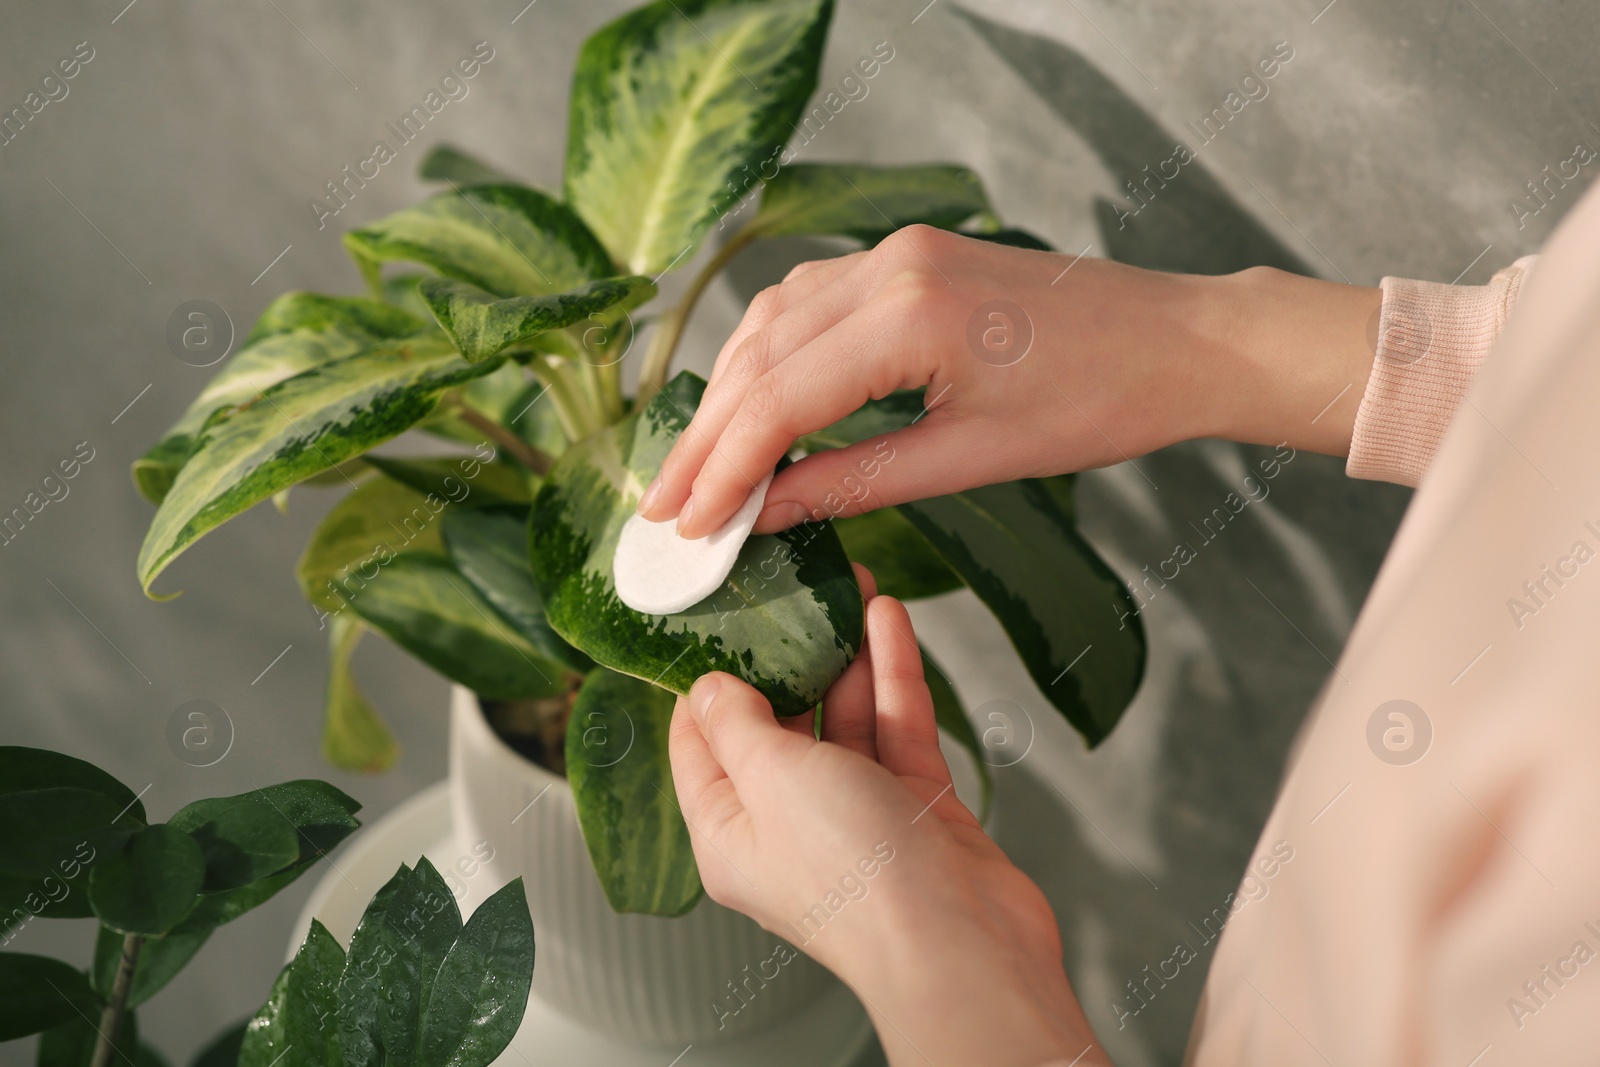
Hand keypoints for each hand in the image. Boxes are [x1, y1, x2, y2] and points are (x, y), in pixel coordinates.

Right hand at [639, 224, 1378, 536]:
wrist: (1175, 341)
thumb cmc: (1096, 404)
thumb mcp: (970, 460)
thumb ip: (856, 482)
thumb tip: (766, 514)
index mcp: (909, 313)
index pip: (777, 399)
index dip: (723, 470)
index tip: (688, 528)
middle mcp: (887, 264)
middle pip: (759, 356)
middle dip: (706, 439)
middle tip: (666, 509)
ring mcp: (894, 250)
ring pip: (772, 323)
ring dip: (729, 396)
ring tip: (698, 470)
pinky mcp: (905, 256)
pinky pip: (809, 303)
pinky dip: (770, 358)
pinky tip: (752, 405)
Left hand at [669, 566, 1106, 1066]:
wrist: (961, 940)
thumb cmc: (854, 873)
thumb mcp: (770, 778)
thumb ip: (737, 725)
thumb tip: (708, 688)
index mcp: (729, 834)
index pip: (699, 747)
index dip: (705, 684)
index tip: (711, 620)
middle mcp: (788, 826)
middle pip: (778, 727)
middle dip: (790, 656)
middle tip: (796, 591)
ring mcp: (856, 817)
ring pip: (844, 721)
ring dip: (849, 656)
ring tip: (853, 588)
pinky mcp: (916, 809)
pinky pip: (895, 729)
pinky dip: (892, 677)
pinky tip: (890, 621)